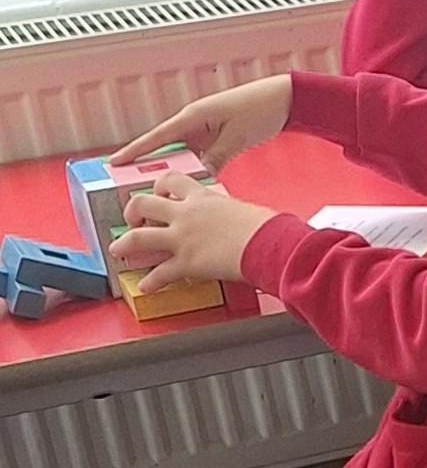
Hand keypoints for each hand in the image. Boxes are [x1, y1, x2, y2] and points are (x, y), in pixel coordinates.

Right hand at [114, 75, 288, 172]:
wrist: (282, 100)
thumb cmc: (259, 109)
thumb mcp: (235, 136)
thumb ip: (215, 156)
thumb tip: (199, 175)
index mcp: (192, 116)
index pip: (156, 137)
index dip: (134, 151)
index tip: (114, 163)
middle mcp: (193, 123)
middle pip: (163, 149)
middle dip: (148, 166)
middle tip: (132, 187)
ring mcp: (203, 131)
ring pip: (180, 155)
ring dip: (172, 171)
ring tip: (157, 192)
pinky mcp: (215, 138)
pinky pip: (197, 157)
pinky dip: (193, 170)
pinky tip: (191, 186)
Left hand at [115, 173, 268, 285]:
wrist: (268, 243)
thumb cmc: (265, 226)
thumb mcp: (242, 209)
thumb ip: (227, 212)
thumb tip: (235, 220)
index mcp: (201, 197)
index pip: (170, 180)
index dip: (158, 186)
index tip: (158, 193)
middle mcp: (185, 215)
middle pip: (142, 203)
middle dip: (132, 212)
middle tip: (132, 220)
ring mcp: (182, 239)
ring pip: (139, 238)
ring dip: (124, 244)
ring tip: (118, 250)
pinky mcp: (186, 263)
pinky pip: (160, 274)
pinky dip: (151, 282)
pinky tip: (146, 287)